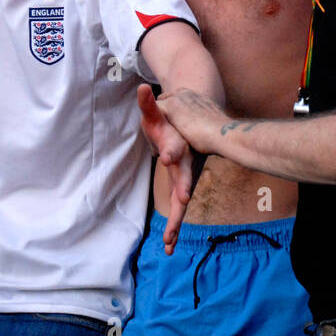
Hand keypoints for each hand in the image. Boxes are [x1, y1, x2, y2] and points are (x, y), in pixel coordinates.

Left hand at [138, 84, 203, 253]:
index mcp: (180, 146)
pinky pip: (177, 208)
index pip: (176, 150)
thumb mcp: (158, 112)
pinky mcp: (181, 186)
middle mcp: (186, 165)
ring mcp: (185, 178)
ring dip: (175, 224)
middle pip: (183, 183)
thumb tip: (142, 88)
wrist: (192, 128)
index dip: (173, 153)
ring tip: (168, 247)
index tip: (168, 158)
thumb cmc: (169, 121)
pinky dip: (174, 226)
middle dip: (179, 197)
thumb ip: (149, 103)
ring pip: (181, 203)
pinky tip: (168, 246)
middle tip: (179, 210)